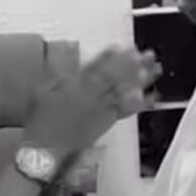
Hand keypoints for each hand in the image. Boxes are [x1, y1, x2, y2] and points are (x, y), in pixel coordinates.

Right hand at [23, 46, 161, 155]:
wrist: (44, 149)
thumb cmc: (41, 121)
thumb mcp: (43, 88)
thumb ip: (57, 67)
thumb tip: (71, 48)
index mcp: (74, 85)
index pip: (95, 66)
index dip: (110, 56)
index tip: (121, 46)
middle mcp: (90, 95)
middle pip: (115, 76)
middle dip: (132, 64)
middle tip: (146, 54)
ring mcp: (99, 110)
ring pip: (123, 91)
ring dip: (140, 79)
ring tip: (154, 69)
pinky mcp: (105, 123)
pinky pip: (125, 111)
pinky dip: (139, 104)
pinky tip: (151, 97)